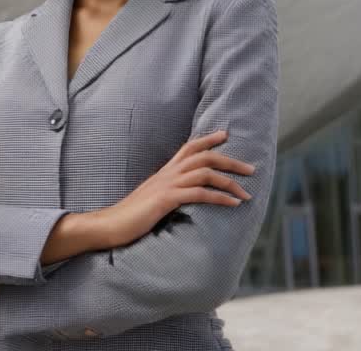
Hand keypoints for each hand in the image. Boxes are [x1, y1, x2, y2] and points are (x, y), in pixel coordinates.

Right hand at [38, 130, 253, 263]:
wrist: (109, 225)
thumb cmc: (130, 217)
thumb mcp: (152, 200)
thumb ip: (167, 193)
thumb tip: (183, 197)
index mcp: (164, 172)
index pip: (189, 147)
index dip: (208, 139)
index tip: (226, 135)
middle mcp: (167, 174)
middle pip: (204, 156)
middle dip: (230, 160)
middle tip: (251, 169)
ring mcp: (166, 185)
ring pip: (205, 172)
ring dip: (230, 181)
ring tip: (247, 194)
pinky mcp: (166, 199)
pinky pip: (199, 193)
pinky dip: (219, 197)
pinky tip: (232, 204)